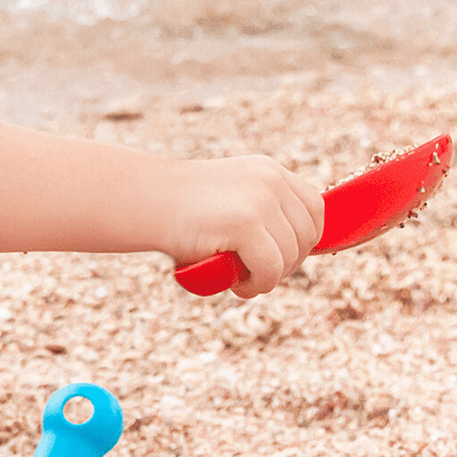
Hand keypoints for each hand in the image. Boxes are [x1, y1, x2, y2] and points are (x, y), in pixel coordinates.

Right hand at [162, 156, 324, 298]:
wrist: (141, 199)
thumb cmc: (178, 209)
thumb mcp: (229, 199)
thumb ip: (260, 214)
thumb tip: (294, 253)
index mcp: (269, 171)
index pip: (314, 209)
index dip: (303, 240)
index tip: (280, 257)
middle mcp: (271, 181)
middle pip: (307, 236)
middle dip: (287, 263)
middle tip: (255, 274)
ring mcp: (260, 200)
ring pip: (289, 256)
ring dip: (269, 277)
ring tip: (241, 281)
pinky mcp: (246, 223)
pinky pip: (271, 268)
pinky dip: (258, 284)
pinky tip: (238, 285)